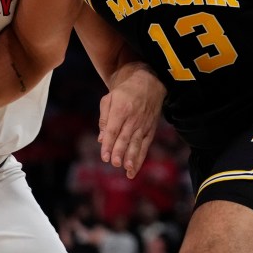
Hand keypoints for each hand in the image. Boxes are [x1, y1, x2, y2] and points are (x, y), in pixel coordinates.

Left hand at [99, 62, 165, 178]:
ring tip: (127, 170)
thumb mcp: (109, 98)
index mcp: (121, 109)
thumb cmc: (124, 92)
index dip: (109, 144)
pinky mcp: (150, 130)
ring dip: (132, 157)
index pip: (113, 130)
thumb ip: (104, 118)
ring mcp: (143, 125)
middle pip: (125, 137)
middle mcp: (133, 118)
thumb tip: (101, 139)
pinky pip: (145, 145)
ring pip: (137, 143)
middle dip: (121, 151)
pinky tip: (133, 169)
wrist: (148, 83)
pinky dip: (140, 158)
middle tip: (115, 163)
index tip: (105, 157)